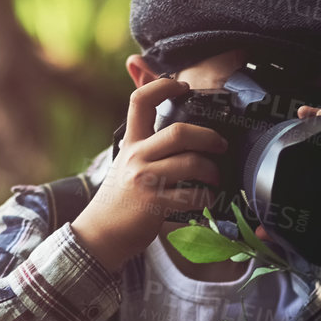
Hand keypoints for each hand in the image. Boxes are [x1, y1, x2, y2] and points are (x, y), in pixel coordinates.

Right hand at [70, 77, 228, 272]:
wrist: (100, 234)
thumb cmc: (119, 199)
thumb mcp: (124, 164)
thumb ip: (143, 146)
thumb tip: (173, 133)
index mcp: (130, 143)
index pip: (140, 100)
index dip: (162, 86)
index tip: (182, 86)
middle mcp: (136, 156)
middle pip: (179, 132)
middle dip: (208, 136)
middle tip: (220, 144)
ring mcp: (145, 180)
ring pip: (191, 163)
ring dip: (212, 171)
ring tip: (215, 177)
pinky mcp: (155, 204)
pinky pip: (192, 195)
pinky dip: (207, 197)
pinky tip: (207, 198)